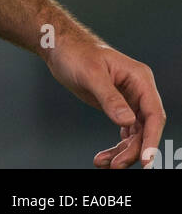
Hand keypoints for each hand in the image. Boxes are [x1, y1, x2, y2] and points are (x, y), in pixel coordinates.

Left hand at [44, 36, 164, 167]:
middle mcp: (138, 91)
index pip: (153, 115)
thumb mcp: (91, 74)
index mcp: (139, 79)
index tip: (145, 161)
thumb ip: (109, 97)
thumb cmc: (75, 53)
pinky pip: (124, 134)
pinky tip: (104, 158)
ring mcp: (129, 101)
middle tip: (116, 165)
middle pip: (145, 129)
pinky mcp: (118, 108)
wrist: (60, 48)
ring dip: (123, 152)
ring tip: (104, 163)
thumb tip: (127, 121)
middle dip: (133, 150)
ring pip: (135, 135)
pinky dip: (116, 148)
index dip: (151, 139)